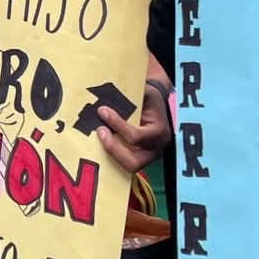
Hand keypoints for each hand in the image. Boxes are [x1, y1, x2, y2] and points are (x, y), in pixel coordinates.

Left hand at [97, 55, 173, 173]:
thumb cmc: (150, 99)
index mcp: (159, 132)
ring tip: (99, 137)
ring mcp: (147, 157)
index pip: (136, 136)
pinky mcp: (138, 159)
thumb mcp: (146, 92)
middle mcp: (155, 148)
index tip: (102, 111)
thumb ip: (132, 94)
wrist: (157, 106)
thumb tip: (109, 93)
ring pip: (127, 166)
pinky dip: (111, 156)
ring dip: (110, 153)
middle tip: (99, 131)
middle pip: (133, 161)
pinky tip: (100, 143)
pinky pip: (123, 164)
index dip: (117, 124)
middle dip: (113, 148)